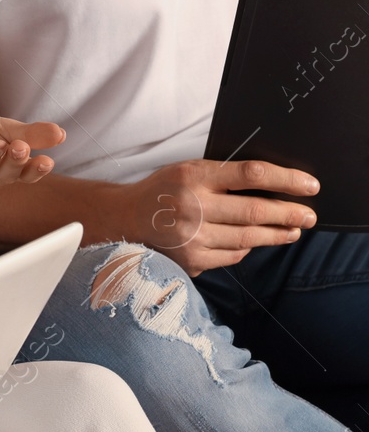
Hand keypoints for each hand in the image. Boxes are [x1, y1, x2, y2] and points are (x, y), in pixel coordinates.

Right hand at [124, 159, 318, 274]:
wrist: (123, 219)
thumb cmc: (161, 191)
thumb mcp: (187, 171)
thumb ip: (223, 177)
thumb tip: (274, 188)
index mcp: (192, 176)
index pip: (250, 174)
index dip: (286, 179)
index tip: (309, 186)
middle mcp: (191, 206)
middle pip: (255, 211)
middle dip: (290, 214)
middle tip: (309, 216)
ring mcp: (190, 237)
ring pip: (248, 238)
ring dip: (276, 235)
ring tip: (292, 230)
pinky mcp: (190, 260)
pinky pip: (231, 256)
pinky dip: (245, 249)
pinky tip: (253, 243)